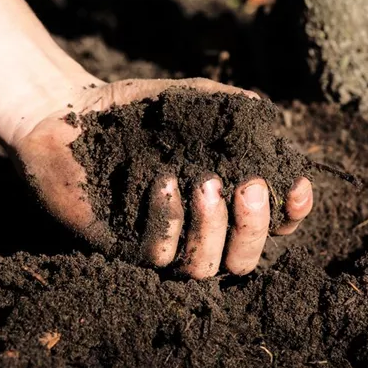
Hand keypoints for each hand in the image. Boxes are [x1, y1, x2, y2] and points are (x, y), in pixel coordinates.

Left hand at [11, 78, 312, 278]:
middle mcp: (196, 229)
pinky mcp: (123, 249)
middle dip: (253, 227)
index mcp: (221, 199)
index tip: (296, 186)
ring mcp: (162, 243)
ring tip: (203, 183)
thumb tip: (274, 122)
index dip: (291, 213)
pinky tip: (161, 182)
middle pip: (244, 258)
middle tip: (248, 187)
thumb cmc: (133, 108)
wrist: (70, 113)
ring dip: (211, 228)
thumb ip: (232, 110)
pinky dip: (168, 221)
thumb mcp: (191, 101)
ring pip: (204, 267)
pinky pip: (158, 256)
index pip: (271, 224)